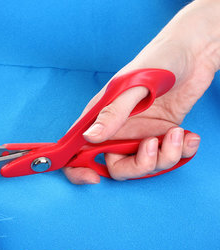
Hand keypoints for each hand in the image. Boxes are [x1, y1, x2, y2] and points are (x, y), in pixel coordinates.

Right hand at [64, 0, 219, 183]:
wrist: (194, 52)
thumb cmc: (158, 60)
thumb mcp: (132, 86)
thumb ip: (113, 113)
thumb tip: (89, 137)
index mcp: (99, 118)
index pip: (75, 150)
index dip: (77, 169)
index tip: (93, 177)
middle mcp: (117, 130)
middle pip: (115, 168)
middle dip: (137, 166)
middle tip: (152, 146)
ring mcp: (140, 134)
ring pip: (144, 166)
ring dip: (165, 157)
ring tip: (177, 133)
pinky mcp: (162, 135)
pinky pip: (168, 157)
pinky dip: (182, 152)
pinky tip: (189, 135)